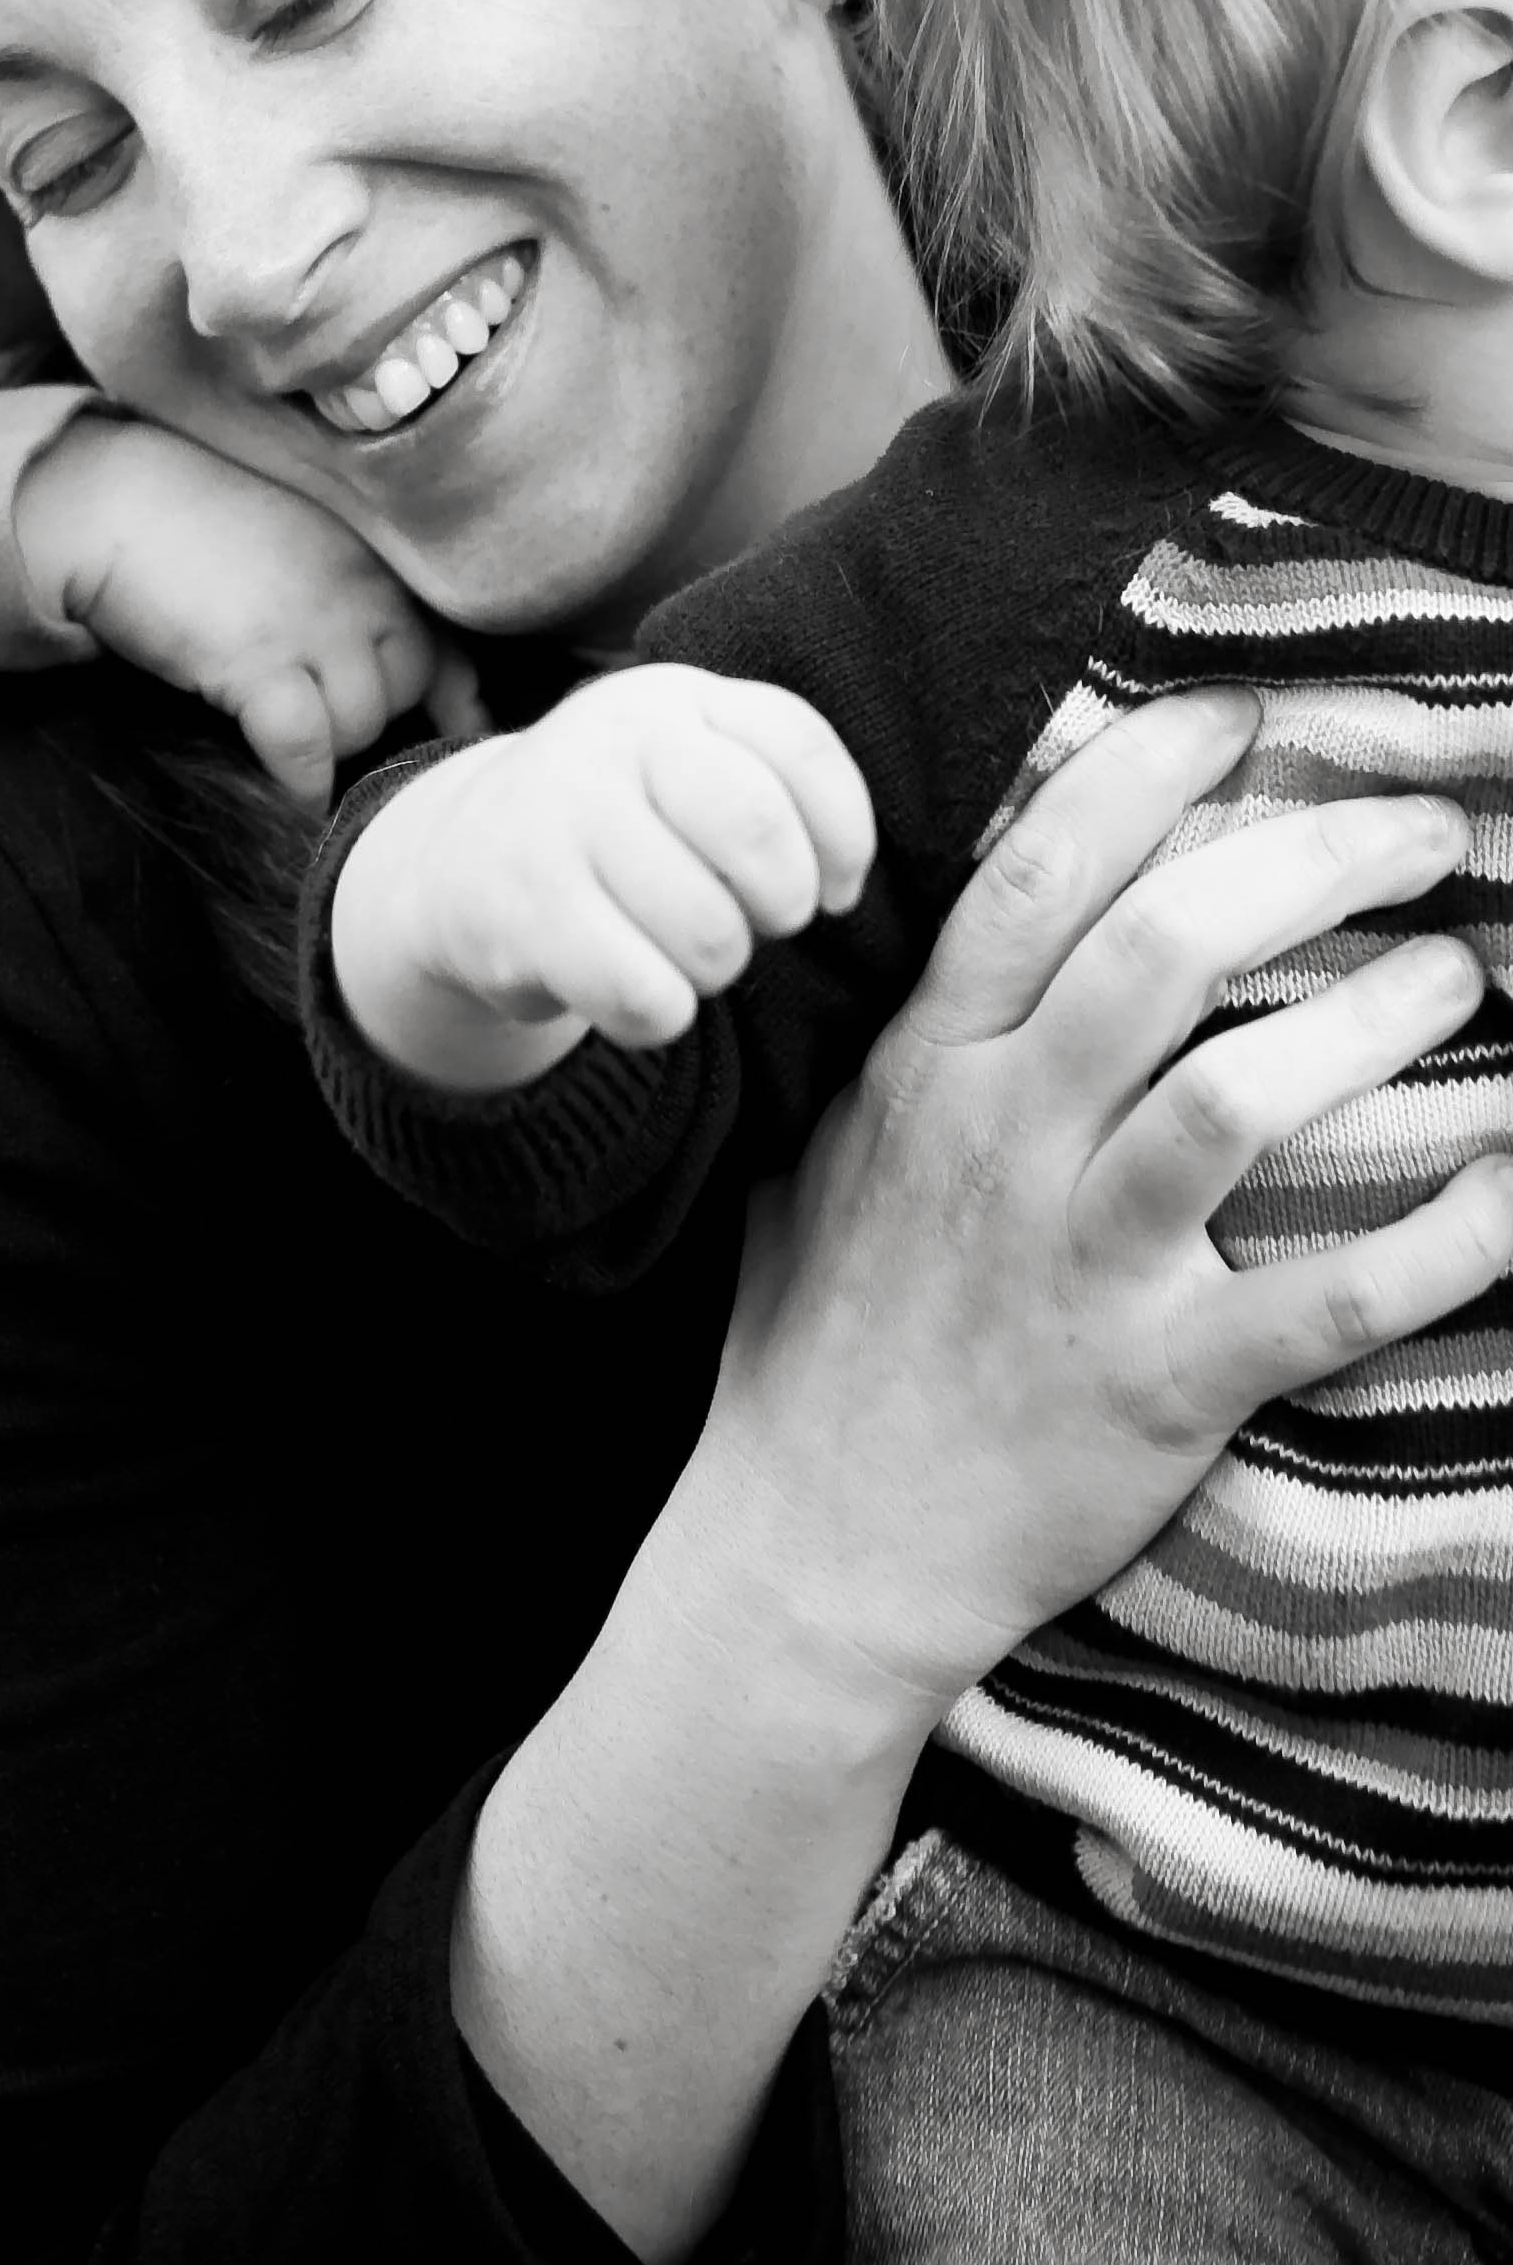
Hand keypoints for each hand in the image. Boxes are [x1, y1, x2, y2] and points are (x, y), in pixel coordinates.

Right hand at [13, 414, 480, 805]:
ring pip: (361, 725)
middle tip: (321, 725)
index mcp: (370, 556)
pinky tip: (287, 790)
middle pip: (406, 690)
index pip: (445, 642)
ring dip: (329, 748)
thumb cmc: (190, 517)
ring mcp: (315, 625)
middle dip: (372, 720)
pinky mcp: (260, 664)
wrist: (113, 498)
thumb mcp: (295, 538)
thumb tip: (365, 661)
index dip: (456, 700)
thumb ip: (344, 586)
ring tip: (285, 742)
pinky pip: (307, 748)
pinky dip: (301, 781)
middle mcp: (360, 587)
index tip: (458, 737)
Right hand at [331, 666, 876, 1088]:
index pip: (802, 750)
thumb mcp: (690, 763)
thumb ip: (777, 785)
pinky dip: (658, 1014)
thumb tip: (840, 887)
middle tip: (753, 921)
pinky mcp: (522, 912)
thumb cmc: (622, 820)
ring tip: (681, 948)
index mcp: (675, 698)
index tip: (832, 888)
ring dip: (715, 967)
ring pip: (708, 933)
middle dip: (780, 905)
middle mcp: (613, 740)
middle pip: (760, 836)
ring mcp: (559, 820)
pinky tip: (634, 986)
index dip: (844, 839)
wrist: (464, 859)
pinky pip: (644, 996)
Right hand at [688, 682, 1512, 1750]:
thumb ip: (921, 1040)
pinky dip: (1443, 1240)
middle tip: (1420, 829)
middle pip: (1163, 948)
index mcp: (927, 1070)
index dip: (1152, 772)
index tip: (1249, 717)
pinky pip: (1325, 1300)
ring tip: (1462, 972)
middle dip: (1310, 858)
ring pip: (1239, 1099)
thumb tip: (1008, 929)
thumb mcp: (834, 1151)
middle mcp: (1000, 1144)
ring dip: (1374, 1019)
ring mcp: (1079, 1265)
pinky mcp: (1157, 1388)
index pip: (1041, 872)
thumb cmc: (826, 1341)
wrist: (816, 1547)